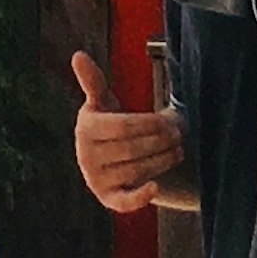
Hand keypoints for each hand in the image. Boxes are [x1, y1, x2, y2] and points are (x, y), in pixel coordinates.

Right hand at [71, 51, 186, 217]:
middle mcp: (86, 157)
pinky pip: (124, 203)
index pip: (123, 127)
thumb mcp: (102, 101)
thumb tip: (77, 54)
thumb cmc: (109, 122)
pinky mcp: (108, 200)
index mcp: (85, 129)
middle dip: (159, 142)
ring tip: (177, 150)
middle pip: (132, 149)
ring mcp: (96, 180)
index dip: (150, 124)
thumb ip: (93, 80)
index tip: (169, 120)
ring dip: (161, 161)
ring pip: (135, 171)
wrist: (109, 157)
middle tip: (178, 135)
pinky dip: (140, 198)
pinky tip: (156, 187)